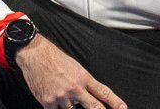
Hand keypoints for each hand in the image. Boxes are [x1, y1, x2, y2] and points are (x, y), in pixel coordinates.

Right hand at [12, 34, 127, 108]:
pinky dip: (57, 107)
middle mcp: (74, 88)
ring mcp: (61, 96)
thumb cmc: (56, 59)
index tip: (123, 108)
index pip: (103, 92)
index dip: (115, 102)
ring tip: (61, 93)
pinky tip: (53, 98)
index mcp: (83, 78)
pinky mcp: (48, 102)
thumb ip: (84, 83)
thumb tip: (91, 97)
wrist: (36, 55)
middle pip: (93, 107)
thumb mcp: (76, 67)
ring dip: (70, 106)